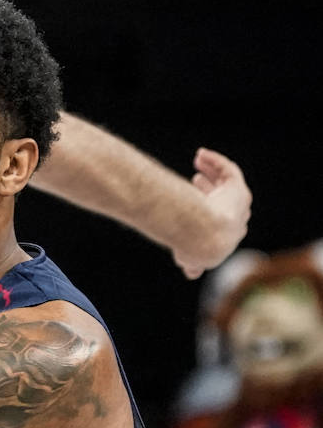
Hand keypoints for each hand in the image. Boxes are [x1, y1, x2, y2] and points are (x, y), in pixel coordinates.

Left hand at [173, 148, 251, 279]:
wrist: (205, 238)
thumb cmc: (192, 246)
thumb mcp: (189, 257)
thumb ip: (190, 263)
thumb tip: (190, 273)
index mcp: (223, 235)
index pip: (219, 217)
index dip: (208, 203)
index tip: (191, 191)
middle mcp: (235, 220)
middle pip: (226, 199)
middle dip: (212, 187)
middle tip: (195, 176)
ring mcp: (239, 205)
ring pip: (228, 183)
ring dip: (214, 170)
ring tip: (198, 158)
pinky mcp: (239, 192)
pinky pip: (230, 171)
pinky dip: (217, 161)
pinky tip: (201, 153)